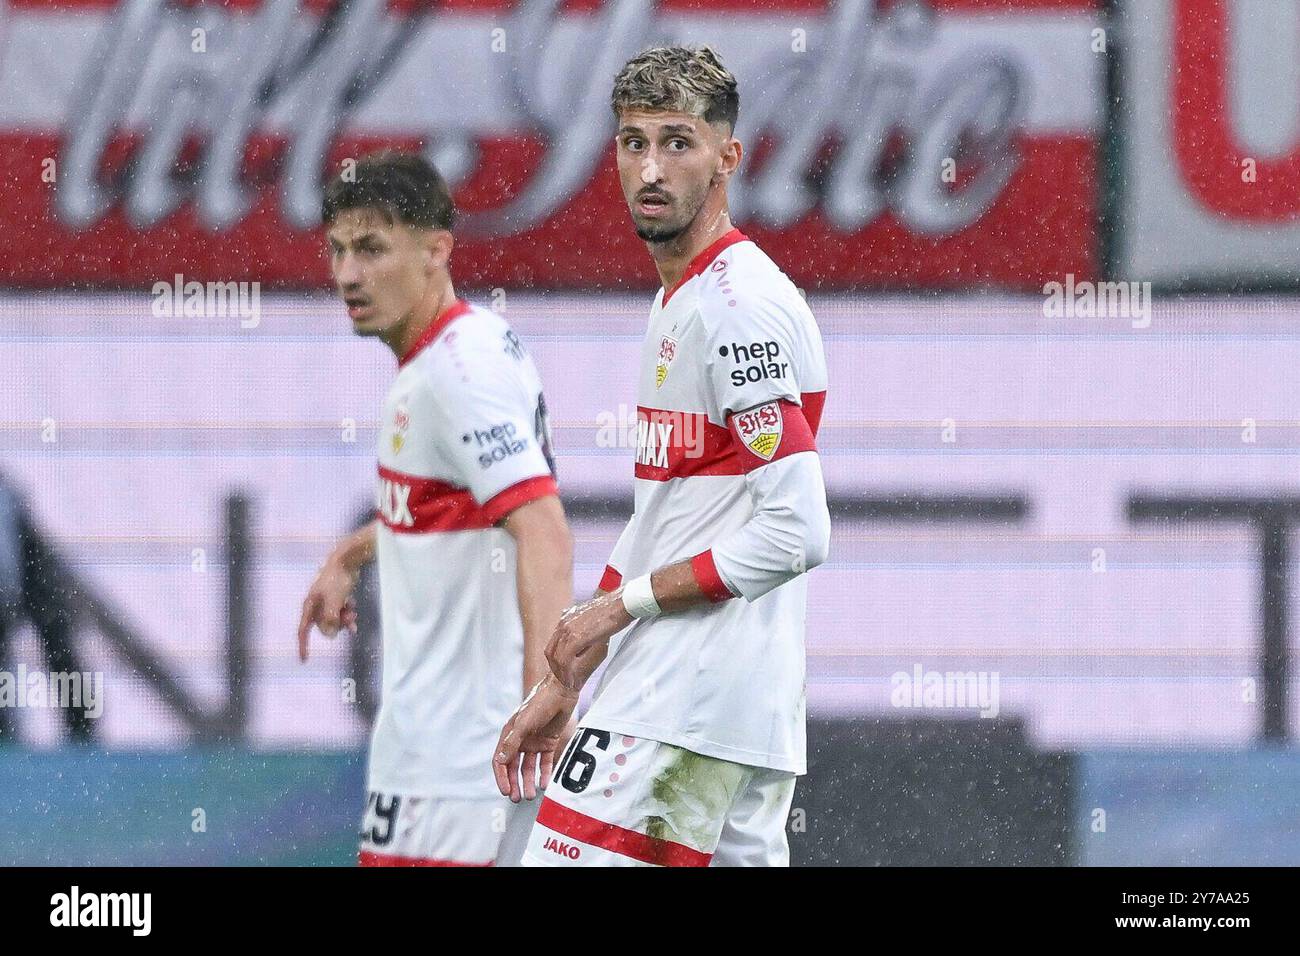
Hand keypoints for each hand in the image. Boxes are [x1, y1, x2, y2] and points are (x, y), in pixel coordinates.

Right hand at [297, 555, 359, 661]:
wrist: (346, 561)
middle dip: (337, 625)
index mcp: (309, 605)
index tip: (304, 660)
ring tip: (354, 612)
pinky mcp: (337, 598)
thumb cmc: (337, 579)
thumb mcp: (334, 601)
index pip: (303, 630)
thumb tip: (330, 635)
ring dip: (345, 619)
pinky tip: (354, 609)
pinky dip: (348, 613)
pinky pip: (341, 613)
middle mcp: (316, 605)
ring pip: (335, 620)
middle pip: (324, 626)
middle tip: (350, 618)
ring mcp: (326, 602)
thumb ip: (330, 619)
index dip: (303, 645)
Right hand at [493, 675, 578, 802]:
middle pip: (514, 767)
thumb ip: (512, 743)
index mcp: (509, 735)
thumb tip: (500, 762)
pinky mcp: (549, 742)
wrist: (562, 690)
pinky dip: (544, 773)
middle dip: (514, 783)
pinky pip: (545, 762)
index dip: (501, 777)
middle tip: (517, 798)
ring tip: (531, 795)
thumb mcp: (524, 724)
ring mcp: (534, 742)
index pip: (501, 761)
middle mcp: (520, 740)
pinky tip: (545, 784)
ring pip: (528, 767)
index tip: (506, 791)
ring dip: (528, 781)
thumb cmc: (540, 703)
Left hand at [545, 592, 631, 690]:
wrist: (620, 605)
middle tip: (563, 679)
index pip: (553, 643)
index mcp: (566, 619)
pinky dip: (568, 670)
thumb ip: (583, 624)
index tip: (561, 669)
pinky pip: (566, 658)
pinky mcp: (577, 637)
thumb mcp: (592, 616)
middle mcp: (564, 624)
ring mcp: (569, 630)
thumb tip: (584, 632)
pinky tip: (574, 679)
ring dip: (562, 672)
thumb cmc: (612, 610)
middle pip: (551, 651)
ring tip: (569, 683)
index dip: (555, 658)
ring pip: (557, 657)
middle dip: (556, 668)